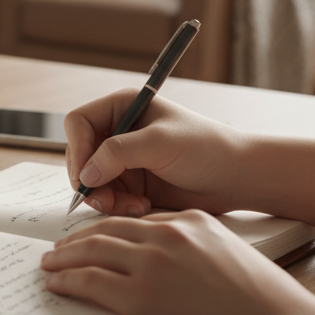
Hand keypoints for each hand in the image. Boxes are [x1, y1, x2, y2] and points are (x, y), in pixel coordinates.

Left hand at [40, 210, 314, 314]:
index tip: (96, 238)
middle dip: (78, 238)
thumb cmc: (265, 305)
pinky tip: (56, 283)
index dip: (111, 230)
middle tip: (61, 247)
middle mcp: (167, 234)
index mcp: (191, 221)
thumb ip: (199, 251)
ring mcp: (150, 264)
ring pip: (91, 250)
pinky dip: (66, 280)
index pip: (138, 221)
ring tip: (50, 263)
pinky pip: (89, 281)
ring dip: (64, 256)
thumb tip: (176, 266)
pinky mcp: (139, 296)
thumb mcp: (231, 257)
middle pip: (107, 229)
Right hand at [64, 90, 243, 214]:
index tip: (87, 175)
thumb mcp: (160, 143)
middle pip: (79, 155)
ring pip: (90, 180)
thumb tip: (85, 174)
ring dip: (104, 197)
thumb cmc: (206, 148)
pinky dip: (117, 206)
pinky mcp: (131, 183)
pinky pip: (107, 196)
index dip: (78, 149)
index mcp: (122, 107)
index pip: (78, 123)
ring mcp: (122, 159)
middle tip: (104, 200)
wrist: (236, 178)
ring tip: (131, 206)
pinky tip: (141, 207)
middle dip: (89, 180)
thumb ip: (119, 153)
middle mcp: (118, 130)